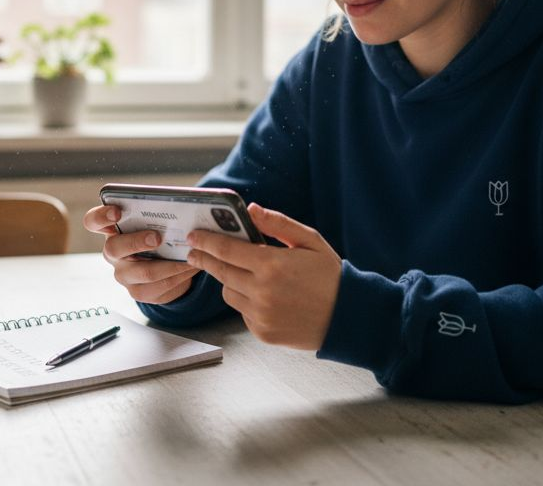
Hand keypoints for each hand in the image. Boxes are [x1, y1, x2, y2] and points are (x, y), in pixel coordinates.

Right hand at [84, 204, 199, 304]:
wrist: (163, 264)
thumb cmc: (156, 233)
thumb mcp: (153, 221)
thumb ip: (156, 212)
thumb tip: (180, 203)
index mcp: (111, 230)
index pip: (93, 221)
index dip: (102, 216)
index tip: (117, 212)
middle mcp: (112, 253)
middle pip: (114, 248)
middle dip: (137, 242)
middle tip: (158, 237)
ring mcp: (123, 274)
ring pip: (144, 272)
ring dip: (170, 264)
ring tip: (190, 255)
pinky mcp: (138, 292)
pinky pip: (160, 287)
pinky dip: (179, 276)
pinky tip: (191, 267)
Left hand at [185, 203, 340, 350]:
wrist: (348, 318)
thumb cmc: (330, 276)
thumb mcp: (310, 241)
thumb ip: (278, 224)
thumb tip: (251, 210)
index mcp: (272, 264)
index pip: (227, 249)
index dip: (206, 241)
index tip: (194, 236)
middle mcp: (262, 291)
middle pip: (220, 272)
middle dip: (206, 259)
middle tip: (196, 252)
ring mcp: (261, 315)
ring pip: (228, 292)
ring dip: (230, 281)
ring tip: (246, 275)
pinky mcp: (263, 333)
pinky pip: (242, 312)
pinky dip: (247, 302)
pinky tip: (265, 297)